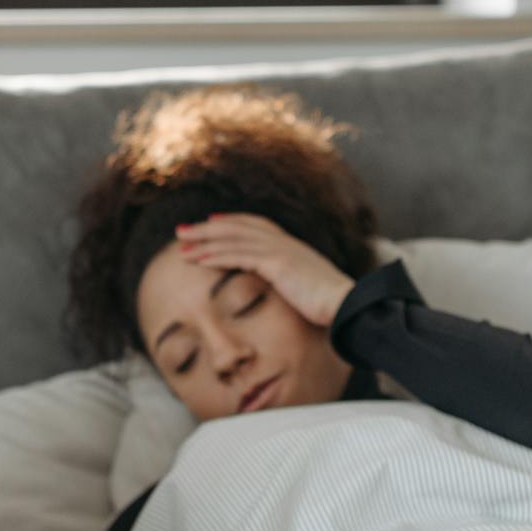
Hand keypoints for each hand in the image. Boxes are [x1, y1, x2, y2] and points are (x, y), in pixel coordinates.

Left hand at [176, 213, 354, 327]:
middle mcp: (286, 243)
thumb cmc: (335, 308)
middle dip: (207, 229)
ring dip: (204, 241)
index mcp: (294, 248)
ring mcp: (282, 251)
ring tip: (181, 245)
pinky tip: (197, 260)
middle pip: (239, 228)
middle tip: (182, 231)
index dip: (232, 222)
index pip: (257, 226)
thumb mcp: (311, 292)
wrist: (350, 308)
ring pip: (233, 239)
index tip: (211, 222)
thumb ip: (297, 287)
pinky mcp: (278, 263)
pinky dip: (216, 256)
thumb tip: (291, 296)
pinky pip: (239, 255)